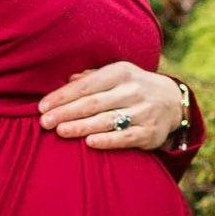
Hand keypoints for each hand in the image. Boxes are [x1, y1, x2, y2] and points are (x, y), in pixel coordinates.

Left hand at [38, 62, 189, 153]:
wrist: (172, 101)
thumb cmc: (132, 87)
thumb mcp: (115, 74)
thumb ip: (91, 77)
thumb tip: (68, 80)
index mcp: (120, 72)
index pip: (86, 85)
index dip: (62, 96)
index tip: (42, 107)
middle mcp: (133, 90)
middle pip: (93, 103)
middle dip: (66, 112)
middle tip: (44, 122)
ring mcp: (143, 111)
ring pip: (107, 120)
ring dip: (81, 126)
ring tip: (60, 131)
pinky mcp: (150, 132)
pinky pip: (125, 137)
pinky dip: (107, 140)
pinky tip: (89, 143)